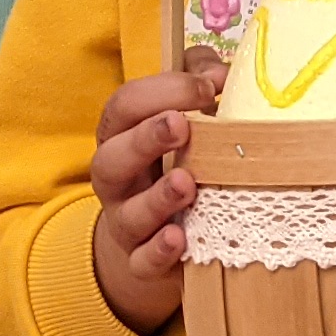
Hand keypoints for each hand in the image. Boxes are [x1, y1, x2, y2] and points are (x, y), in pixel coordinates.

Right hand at [89, 50, 221, 335]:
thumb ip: (199, 79)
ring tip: (186, 183)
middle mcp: (117, 179)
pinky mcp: (141, 261)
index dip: (161, 91)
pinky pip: (142, 261)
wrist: (164, 235)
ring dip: (157, 198)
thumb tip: (223, 73)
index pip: (125, 106)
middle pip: (112, 157)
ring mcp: (126, 223)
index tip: (206, 87)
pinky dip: (158, 252)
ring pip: (127, 213)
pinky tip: (179, 238)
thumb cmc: (181, 157)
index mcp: (122, 136)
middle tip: (180, 125)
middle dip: (145, 139)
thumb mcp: (185, 112)